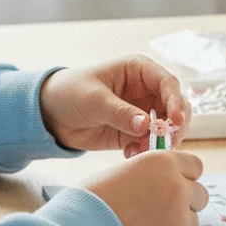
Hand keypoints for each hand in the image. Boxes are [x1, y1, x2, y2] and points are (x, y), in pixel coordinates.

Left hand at [39, 55, 191, 154]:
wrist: (50, 114)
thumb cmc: (70, 93)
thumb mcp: (94, 100)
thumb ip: (120, 113)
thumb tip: (147, 125)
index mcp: (138, 70)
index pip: (168, 83)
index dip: (175, 101)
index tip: (175, 121)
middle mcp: (146, 90)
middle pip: (175, 107)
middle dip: (175, 125)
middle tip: (166, 142)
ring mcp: (142, 112)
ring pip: (167, 127)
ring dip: (161, 141)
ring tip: (141, 150)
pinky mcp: (134, 132)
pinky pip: (151, 143)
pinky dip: (147, 151)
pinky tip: (130, 154)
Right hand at [84, 150, 208, 225]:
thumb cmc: (94, 198)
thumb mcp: (124, 171)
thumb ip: (150, 173)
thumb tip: (160, 180)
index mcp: (163, 162)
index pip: (195, 166)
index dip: (185, 176)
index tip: (174, 184)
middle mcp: (177, 185)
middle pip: (200, 194)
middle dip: (187, 201)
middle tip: (164, 209)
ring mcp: (178, 216)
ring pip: (192, 220)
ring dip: (178, 223)